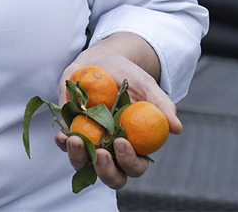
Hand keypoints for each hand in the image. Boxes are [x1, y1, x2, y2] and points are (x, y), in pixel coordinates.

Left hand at [54, 34, 181, 188]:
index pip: (135, 167)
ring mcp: (89, 142)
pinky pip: (65, 143)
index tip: (123, 142)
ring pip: (83, 164)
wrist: (102, 61)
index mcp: (134, 146)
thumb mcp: (146, 86)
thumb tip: (176, 128)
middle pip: (110, 176)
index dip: (130, 162)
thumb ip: (162, 106)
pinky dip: (62, 142)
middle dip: (105, 170)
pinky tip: (61, 135)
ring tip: (74, 141)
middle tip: (100, 154)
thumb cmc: (128, 76)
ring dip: (77, 157)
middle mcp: (111, 150)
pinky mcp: (70, 129)